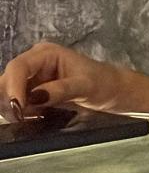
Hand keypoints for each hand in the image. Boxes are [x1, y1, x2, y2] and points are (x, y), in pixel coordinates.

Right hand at [0, 41, 127, 117]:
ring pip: (9, 92)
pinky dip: (20, 112)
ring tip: (30, 117)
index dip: (13, 87)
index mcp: (45, 54)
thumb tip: (35, 97)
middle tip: (21, 117)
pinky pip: (19, 102)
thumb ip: (60, 90)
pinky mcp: (35, 93)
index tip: (18, 107)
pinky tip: (32, 118)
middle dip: (10, 98)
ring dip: (13, 107)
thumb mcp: (85, 86)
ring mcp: (33, 78)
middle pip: (8, 79)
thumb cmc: (104, 83)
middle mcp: (35, 63)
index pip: (19, 67)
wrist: (114, 92)